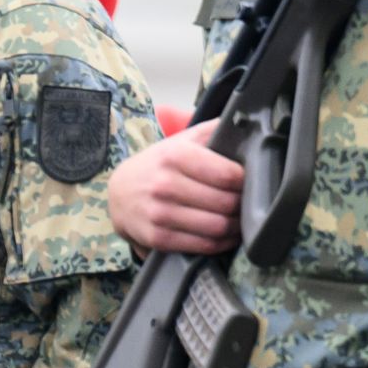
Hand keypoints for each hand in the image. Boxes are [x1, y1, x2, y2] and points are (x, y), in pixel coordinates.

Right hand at [109, 134, 242, 255]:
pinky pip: (204, 245)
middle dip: (243, 205)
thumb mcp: (181, 140)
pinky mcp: (158, 238)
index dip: (246, 181)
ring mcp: (160, 213)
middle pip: (226, 203)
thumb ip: (213, 130)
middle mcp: (165, 184)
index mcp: (176, 156)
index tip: (249, 182)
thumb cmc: (159, 166)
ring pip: (218, 227)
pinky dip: (222, 243)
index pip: (229, 174)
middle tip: (248, 204)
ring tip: (240, 220)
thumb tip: (248, 121)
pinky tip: (226, 235)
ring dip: (236, 227)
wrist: (118, 193)